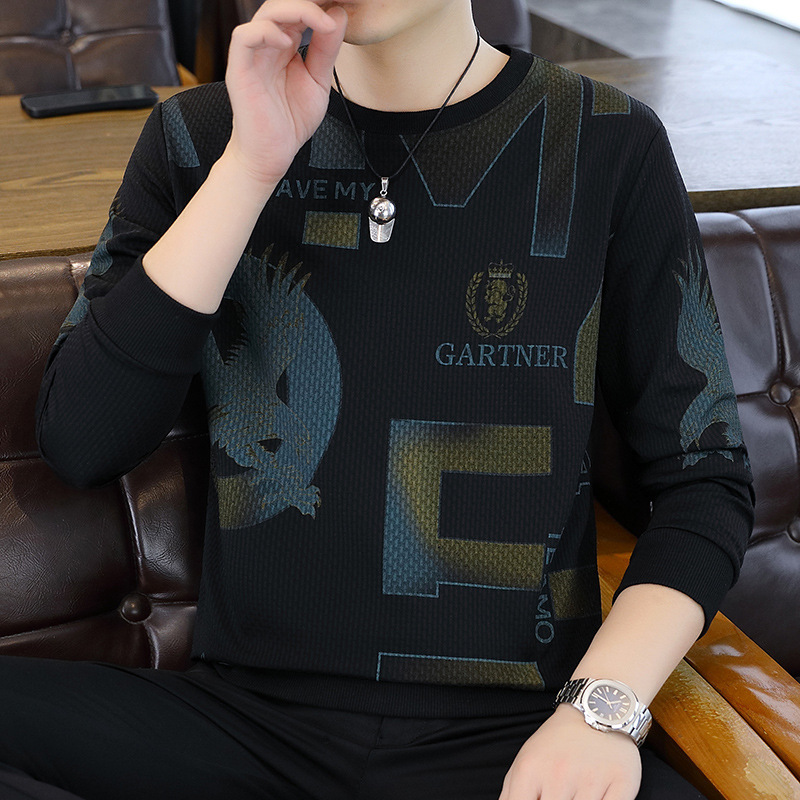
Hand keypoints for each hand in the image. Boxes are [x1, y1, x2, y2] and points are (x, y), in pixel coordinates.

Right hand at [224, 0, 347, 186]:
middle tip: (333, 7)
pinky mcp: (240, 71)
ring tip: (320, 22)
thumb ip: (326, 50)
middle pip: (282, 5)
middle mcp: (267, 46)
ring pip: (265, 14)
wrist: (271, 155)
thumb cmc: (290, 122)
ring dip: (295, 10)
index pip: (298, 12)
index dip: (318, 6)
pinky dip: (267, 33)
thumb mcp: (318, 82)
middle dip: (310, 3)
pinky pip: (244, 37)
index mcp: (284, 46)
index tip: (342, 7)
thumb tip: (339, 16)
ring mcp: (252, 56)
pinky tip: (288, 45)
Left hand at [499, 705, 641, 799]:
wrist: (596, 710)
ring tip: (577, 794)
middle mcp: (559, 775)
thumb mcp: (525, 762)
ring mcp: (591, 780)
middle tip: (560, 796)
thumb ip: (511, 796)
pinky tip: (598, 797)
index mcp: (531, 771)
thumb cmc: (558, 743)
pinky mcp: (622, 782)